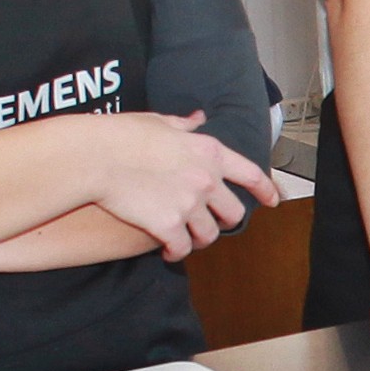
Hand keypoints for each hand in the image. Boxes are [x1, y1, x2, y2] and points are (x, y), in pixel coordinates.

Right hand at [88, 112, 282, 260]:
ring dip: (200, 239)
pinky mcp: (169, 226)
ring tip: (187, 239)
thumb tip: (199, 117)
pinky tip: (168, 252)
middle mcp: (206, 179)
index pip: (250, 174)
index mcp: (209, 151)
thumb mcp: (160, 121)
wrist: (97, 156)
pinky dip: (176, 253)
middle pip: (233, 212)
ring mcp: (189, 204)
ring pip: (209, 235)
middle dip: (225, 220)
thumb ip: (184, 124)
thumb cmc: (122, 134)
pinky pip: (182, 249)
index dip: (265, 190)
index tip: (273, 201)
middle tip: (213, 223)